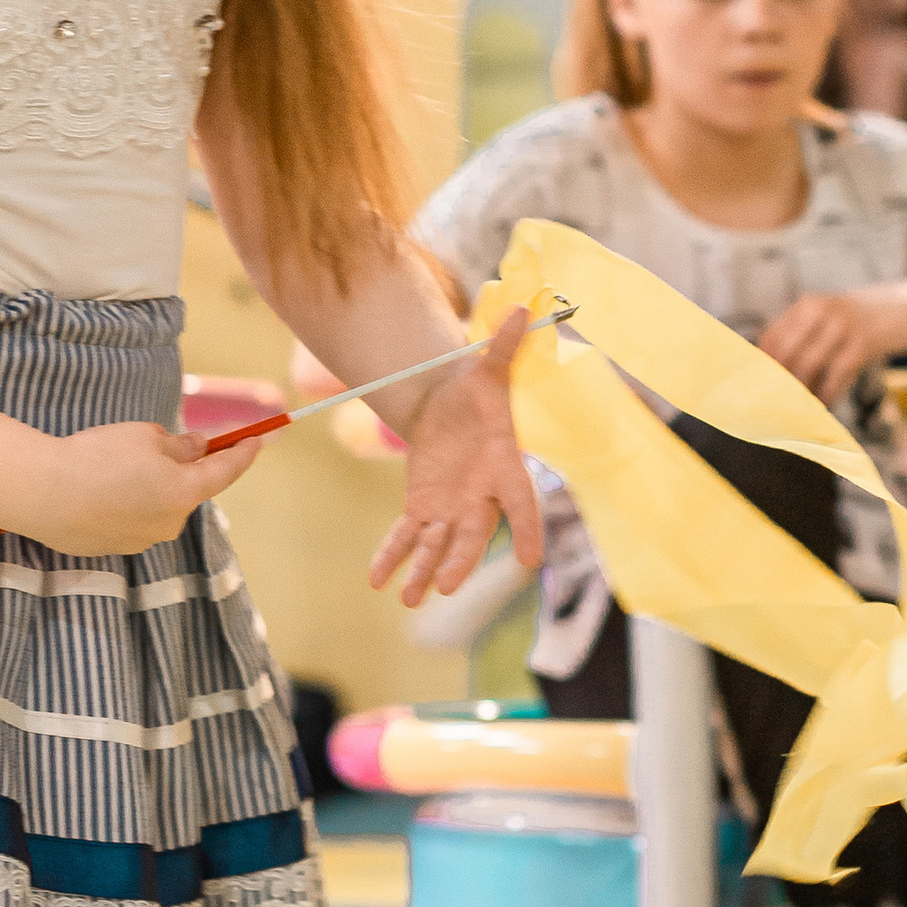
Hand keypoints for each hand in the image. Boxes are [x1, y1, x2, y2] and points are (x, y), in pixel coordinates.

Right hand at [20, 418, 256, 557]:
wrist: (43, 493)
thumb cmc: (98, 457)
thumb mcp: (145, 436)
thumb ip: (178, 445)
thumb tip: (196, 449)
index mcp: (185, 493)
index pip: (226, 471)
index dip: (244, 452)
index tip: (259, 439)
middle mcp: (170, 523)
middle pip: (186, 490)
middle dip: (180, 469)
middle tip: (160, 444)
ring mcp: (141, 540)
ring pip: (156, 506)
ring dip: (148, 487)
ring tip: (112, 465)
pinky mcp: (112, 548)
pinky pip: (128, 518)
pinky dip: (122, 502)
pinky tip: (95, 488)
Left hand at [369, 308, 543, 609]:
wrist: (450, 404)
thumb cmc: (477, 391)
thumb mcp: (489, 369)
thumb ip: (505, 346)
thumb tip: (524, 308)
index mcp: (503, 467)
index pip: (520, 504)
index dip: (525, 532)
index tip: (528, 562)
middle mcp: (479, 496)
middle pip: (473, 534)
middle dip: (460, 559)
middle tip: (449, 585)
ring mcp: (450, 507)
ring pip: (439, 544)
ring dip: (425, 570)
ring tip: (410, 598)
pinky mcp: (423, 508)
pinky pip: (408, 536)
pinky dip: (393, 556)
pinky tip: (377, 580)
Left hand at [755, 282, 906, 403]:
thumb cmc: (864, 321)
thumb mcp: (832, 318)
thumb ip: (805, 337)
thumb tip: (775, 374)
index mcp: (807, 305)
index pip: (771, 338)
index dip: (762, 367)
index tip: (760, 391)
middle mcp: (821, 309)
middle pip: (785, 353)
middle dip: (778, 383)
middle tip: (777, 407)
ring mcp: (843, 323)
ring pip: (809, 364)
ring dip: (802, 391)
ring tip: (799, 410)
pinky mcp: (865, 340)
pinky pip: (838, 373)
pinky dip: (828, 392)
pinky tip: (825, 405)